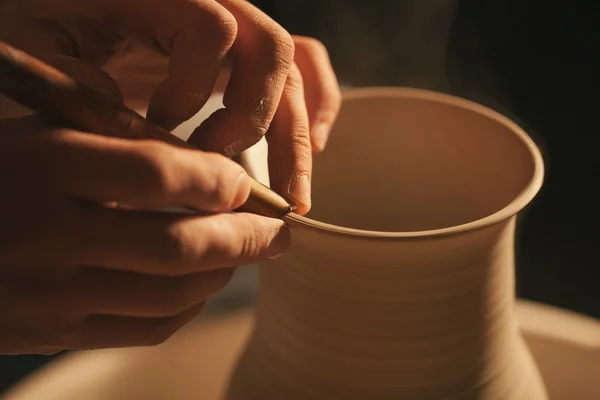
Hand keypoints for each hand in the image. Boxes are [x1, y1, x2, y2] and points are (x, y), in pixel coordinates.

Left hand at [0, 0, 341, 214]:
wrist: (57, 13)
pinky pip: (304, 70)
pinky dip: (314, 110)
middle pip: (271, 50)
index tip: (161, 124)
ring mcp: (234, 30)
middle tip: (229, 178)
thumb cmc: (39, 22)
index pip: (213, 27)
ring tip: (292, 200)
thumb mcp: (33, 42)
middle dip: (256, 122)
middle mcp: (212, 2)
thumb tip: (134, 128)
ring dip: (296, 140)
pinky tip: (309, 153)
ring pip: (296, 72)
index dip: (194, 86)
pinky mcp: (241, 58)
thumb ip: (68, 77)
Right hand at [0, 115, 288, 353]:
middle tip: (281, 231)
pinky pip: (144, 329)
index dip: (218, 179)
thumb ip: (107, 136)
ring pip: (169, 294)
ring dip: (225, 274)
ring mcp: (50, 294)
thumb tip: (196, 153)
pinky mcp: (54, 333)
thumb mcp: (33, 133)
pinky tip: (207, 285)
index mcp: (45, 167)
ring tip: (251, 255)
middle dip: (245, 239)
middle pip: (177, 245)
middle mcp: (49, 234)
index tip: (247, 181)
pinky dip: (189, 308)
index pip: (158, 172)